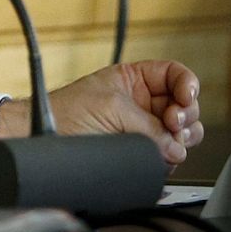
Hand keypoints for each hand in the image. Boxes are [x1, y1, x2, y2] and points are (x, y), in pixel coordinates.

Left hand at [0, 60, 202, 165]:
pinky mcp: (139, 151)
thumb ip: (149, 125)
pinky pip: (169, 154)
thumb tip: (176, 148)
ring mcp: (143, 128)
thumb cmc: (66, 112)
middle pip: (186, 107)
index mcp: (135, 80)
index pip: (176, 76)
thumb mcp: (112, 107)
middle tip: (172, 122)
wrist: (43, 136)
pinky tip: (161, 154)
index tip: (186, 97)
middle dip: (185, 115)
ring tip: (167, 140)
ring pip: (182, 133)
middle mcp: (143, 103)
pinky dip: (172, 156)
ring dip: (182, 138)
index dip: (187, 85)